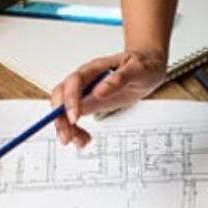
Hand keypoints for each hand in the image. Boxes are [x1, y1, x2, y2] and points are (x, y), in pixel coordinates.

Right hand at [51, 49, 165, 147]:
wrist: (147, 67)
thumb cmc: (142, 65)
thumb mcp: (137, 70)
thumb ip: (119, 79)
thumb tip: (99, 91)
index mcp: (95, 68)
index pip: (74, 82)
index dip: (71, 100)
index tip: (75, 118)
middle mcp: (85, 80)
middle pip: (61, 96)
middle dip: (60, 118)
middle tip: (68, 136)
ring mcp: (85, 92)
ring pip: (64, 109)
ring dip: (66, 127)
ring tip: (80, 142)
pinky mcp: (88, 104)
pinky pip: (73, 117)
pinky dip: (74, 130)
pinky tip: (84, 138)